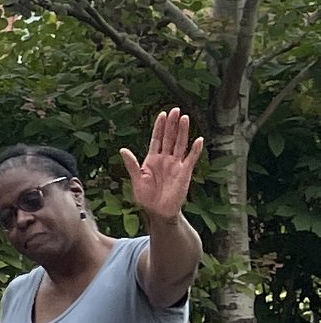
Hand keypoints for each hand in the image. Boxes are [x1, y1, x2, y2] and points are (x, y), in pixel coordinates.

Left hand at [120, 106, 204, 227]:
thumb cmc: (146, 197)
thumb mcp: (137, 179)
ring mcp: (176, 165)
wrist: (157, 212)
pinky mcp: (185, 172)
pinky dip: (195, 150)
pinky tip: (198, 139)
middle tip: (175, 110)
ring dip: (182, 131)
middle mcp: (165, 159)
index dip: (159, 127)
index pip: (157, 139)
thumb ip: (132, 164)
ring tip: (185, 118)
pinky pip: (191, 159)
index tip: (162, 114)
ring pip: (180, 144)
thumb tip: (123, 149)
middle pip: (169, 138)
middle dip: (172, 124)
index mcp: (152, 159)